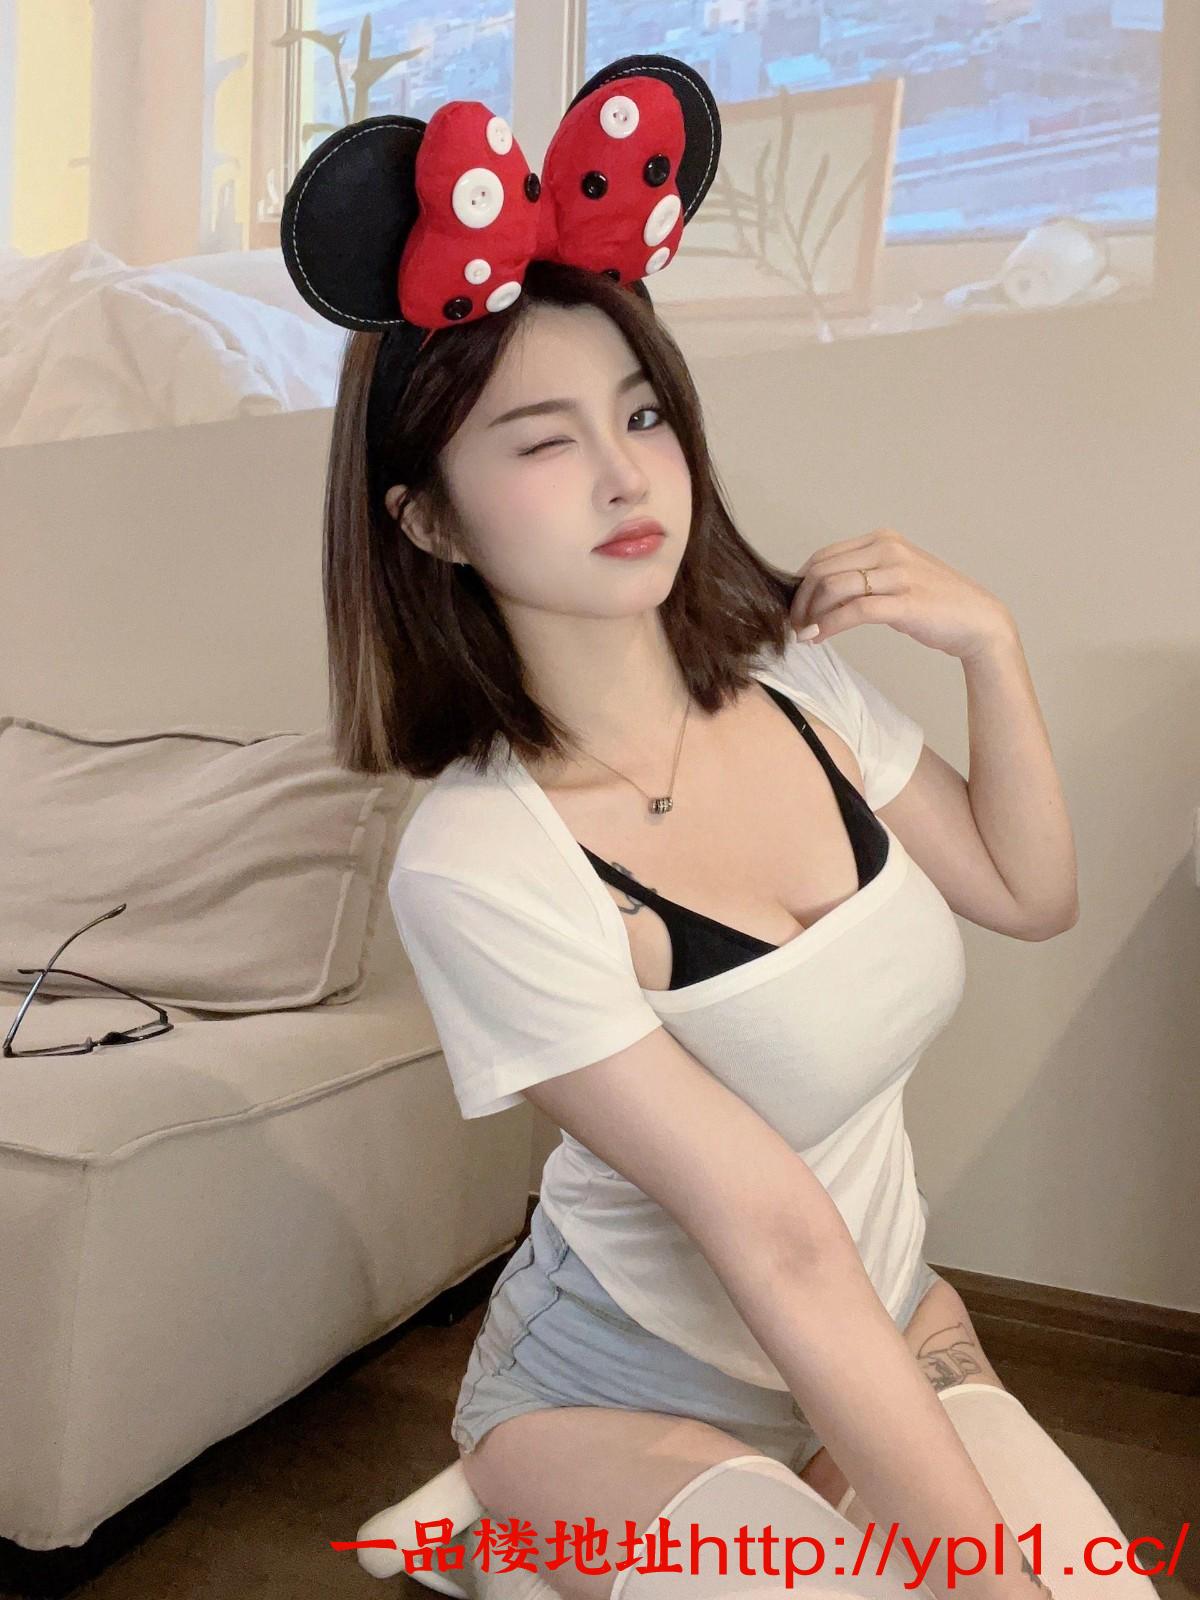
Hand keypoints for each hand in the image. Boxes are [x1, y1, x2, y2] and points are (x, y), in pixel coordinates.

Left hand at [789, 526, 1016, 662]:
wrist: (977, 620)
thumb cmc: (935, 603)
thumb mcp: (896, 578)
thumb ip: (864, 578)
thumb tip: (821, 594)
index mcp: (883, 540)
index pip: (824, 556)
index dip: (800, 583)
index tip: (793, 606)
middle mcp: (888, 550)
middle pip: (822, 570)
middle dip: (800, 599)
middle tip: (793, 624)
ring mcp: (897, 574)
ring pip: (833, 587)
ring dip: (810, 613)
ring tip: (803, 633)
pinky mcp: (904, 602)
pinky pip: (853, 611)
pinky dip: (829, 625)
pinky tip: (819, 638)